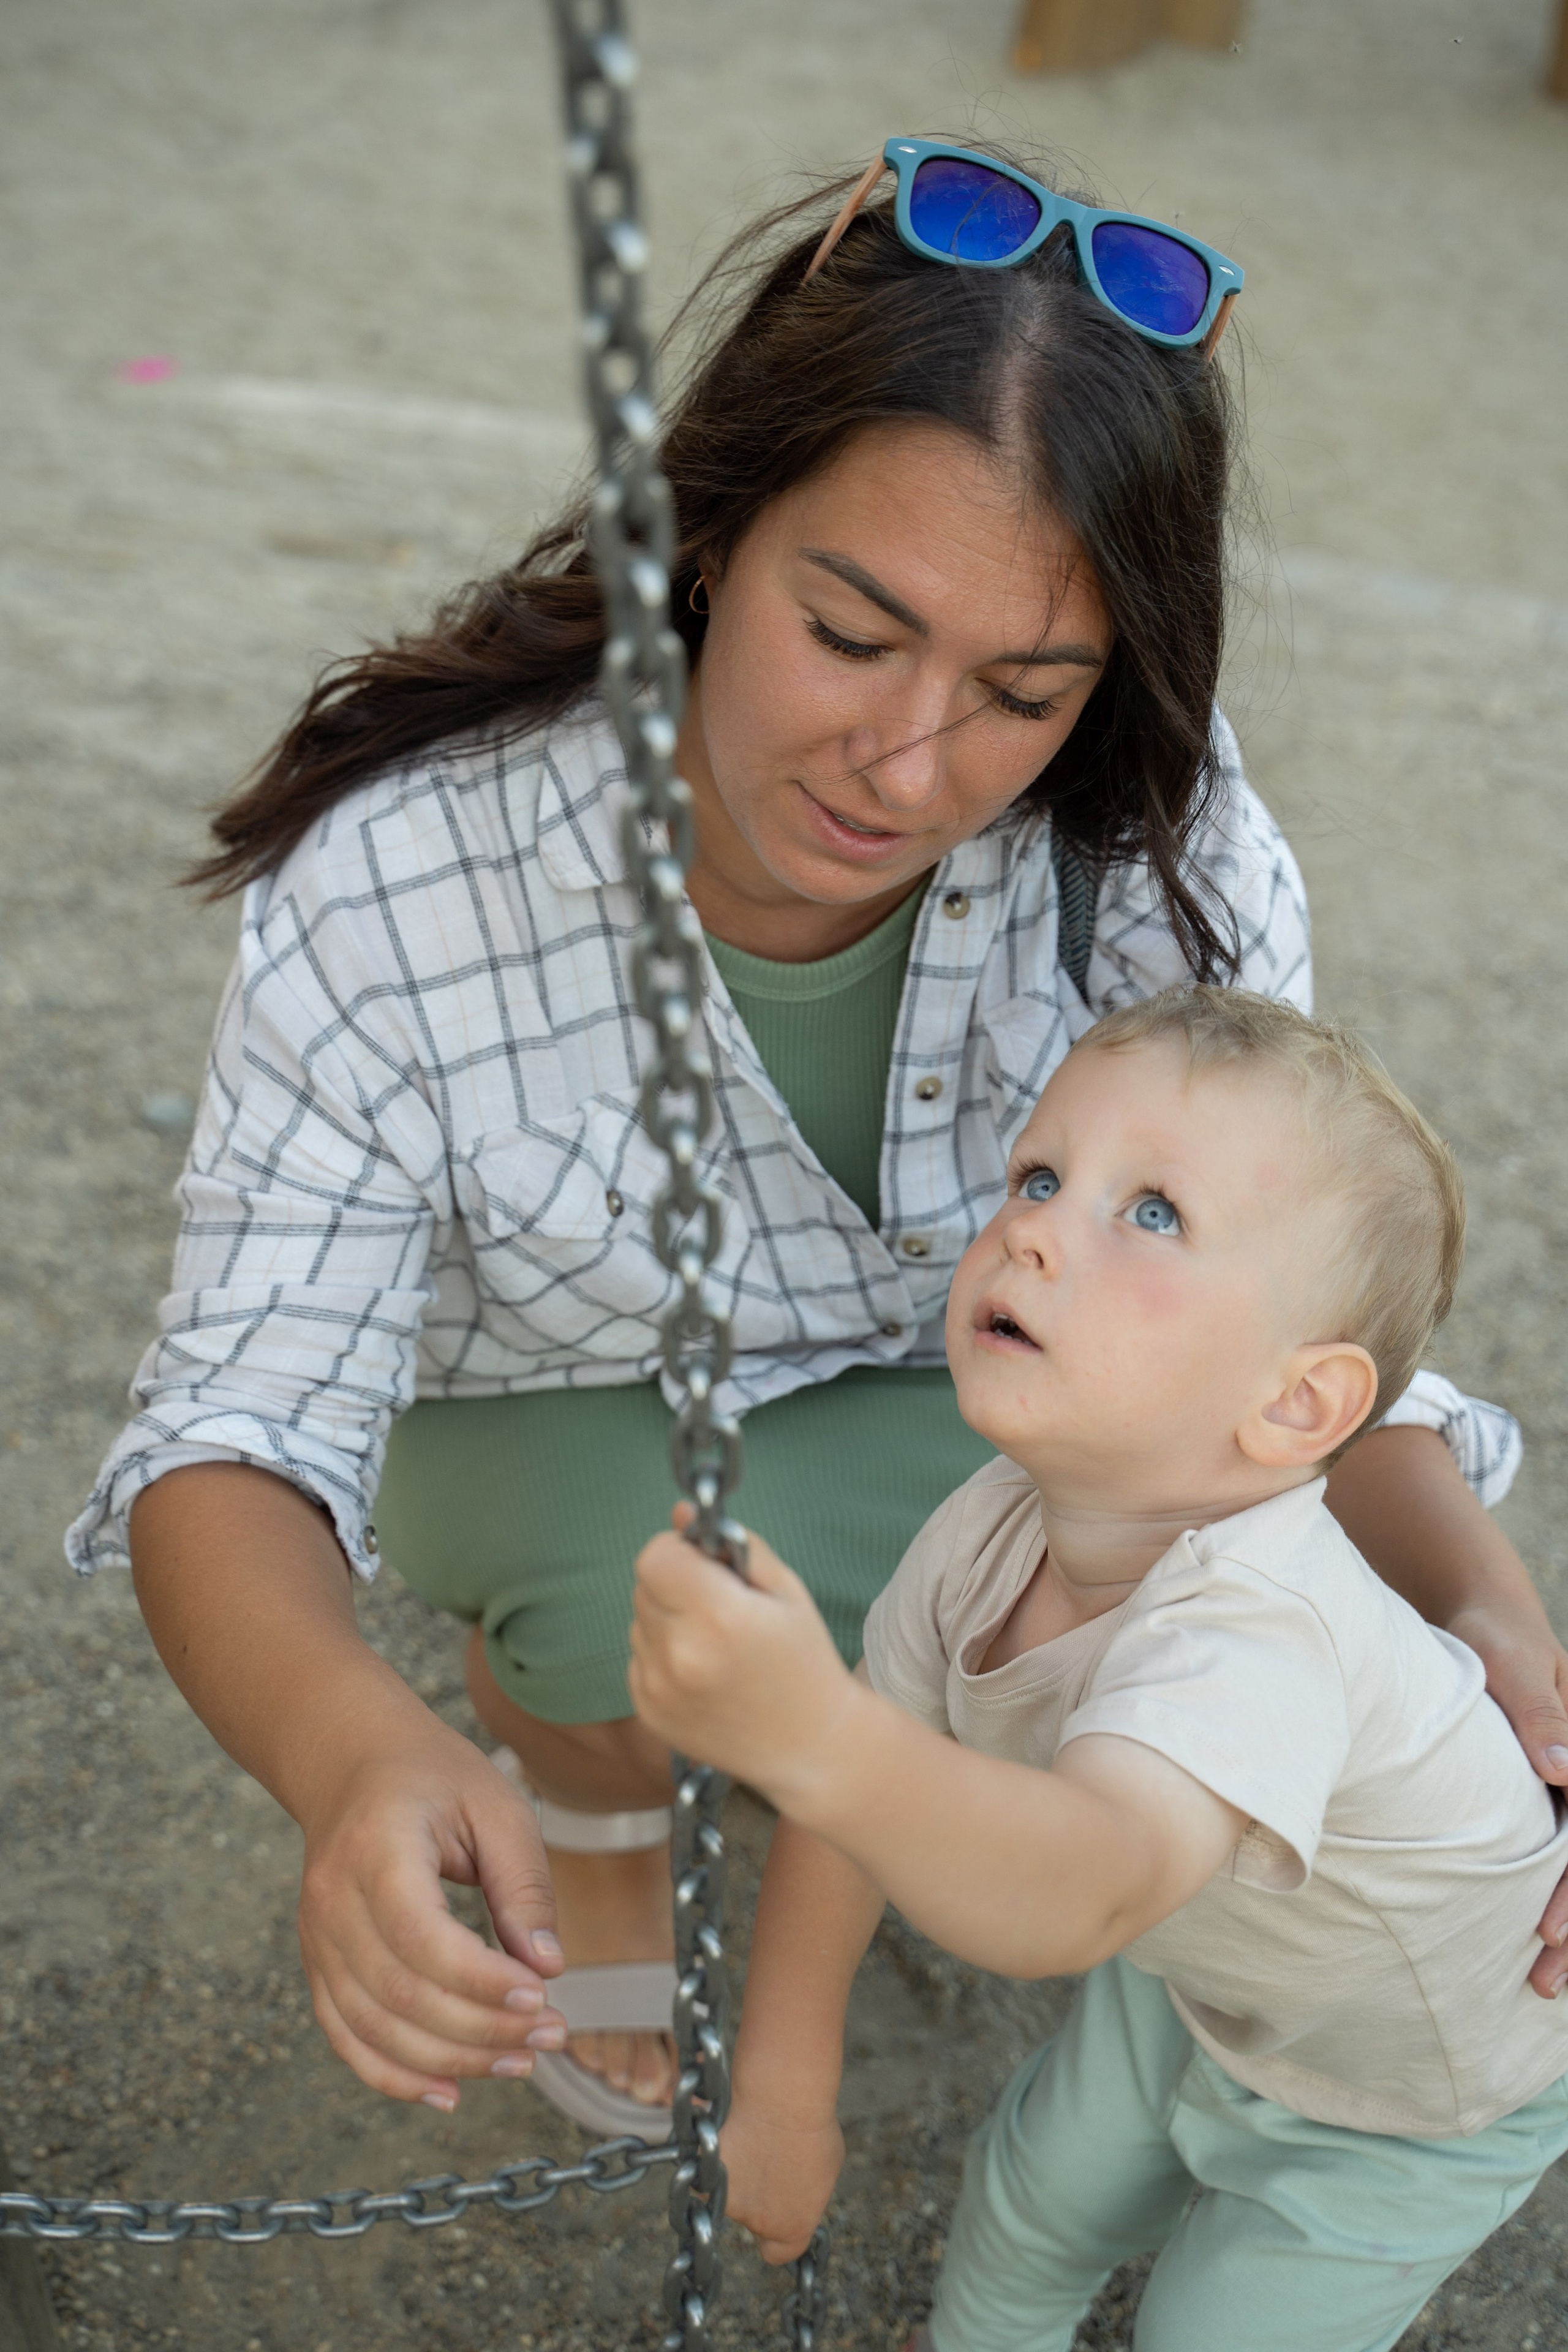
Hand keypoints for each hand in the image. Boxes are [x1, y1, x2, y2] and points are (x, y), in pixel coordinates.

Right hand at [296, 1724, 567, 2107]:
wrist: (352, 1762)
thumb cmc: (433, 1777)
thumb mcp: (497, 1806)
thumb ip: (523, 1884)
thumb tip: (547, 1967)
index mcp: (377, 1848)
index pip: (421, 1938)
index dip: (480, 1982)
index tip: (541, 1996)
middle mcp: (332, 1900)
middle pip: (400, 1994)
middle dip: (481, 2030)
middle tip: (551, 2034)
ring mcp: (317, 1937)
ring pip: (374, 2029)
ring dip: (451, 2060)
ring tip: (520, 2062)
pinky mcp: (318, 1964)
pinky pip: (347, 2038)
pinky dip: (395, 2076)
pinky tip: (450, 2091)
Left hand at [629, 1511, 853, 1802]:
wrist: (809, 1747)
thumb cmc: (804, 1662)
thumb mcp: (785, 1590)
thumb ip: (734, 1545)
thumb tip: (681, 1513)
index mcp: (720, 1617)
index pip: (655, 1556)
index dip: (679, 1551)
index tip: (706, 1564)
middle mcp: (680, 1655)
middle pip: (645, 1585)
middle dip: (677, 1583)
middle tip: (722, 1608)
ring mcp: (659, 1689)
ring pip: (640, 1621)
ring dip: (669, 1620)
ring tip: (717, 1647)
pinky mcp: (649, 1712)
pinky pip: (639, 1657)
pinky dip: (664, 1655)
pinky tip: (705, 1673)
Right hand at [720, 2098, 843, 2265]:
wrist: (781, 2103)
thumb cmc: (812, 2130)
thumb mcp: (825, 2170)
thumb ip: (807, 2192)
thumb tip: (797, 2191)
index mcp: (793, 2228)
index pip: (780, 2253)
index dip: (778, 2238)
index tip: (779, 2217)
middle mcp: (760, 2223)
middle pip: (754, 2220)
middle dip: (758, 2200)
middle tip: (765, 2166)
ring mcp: (730, 2203)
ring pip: (729, 2196)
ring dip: (737, 2178)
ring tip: (752, 2142)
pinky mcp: (707, 2178)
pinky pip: (709, 2173)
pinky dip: (715, 2160)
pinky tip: (732, 2134)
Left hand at [1445, 1601, 1567, 1998]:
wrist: (1481, 1617)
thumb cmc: (1492, 1635)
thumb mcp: (1512, 1662)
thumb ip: (1538, 1712)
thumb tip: (1564, 1770)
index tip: (1550, 1930)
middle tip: (1545, 1981)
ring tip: (1542, 1985)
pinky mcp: (1550, 1800)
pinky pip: (1556, 1857)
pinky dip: (1556, 1901)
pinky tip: (1537, 1949)